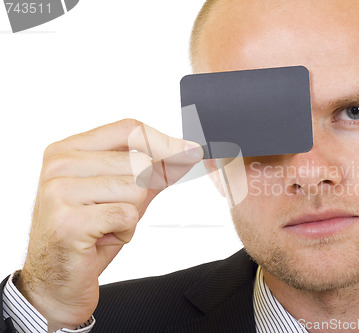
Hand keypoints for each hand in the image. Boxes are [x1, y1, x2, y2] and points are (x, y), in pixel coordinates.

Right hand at [15, 119, 202, 330]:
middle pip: (139, 161)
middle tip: (115, 212)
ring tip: (105, 226)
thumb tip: (186, 152)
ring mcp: (59, 191)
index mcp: (68, 150)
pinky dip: (125, 232)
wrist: (57, 281)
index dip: (165, 141)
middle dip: (143, 193)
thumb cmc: (88, 235)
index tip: (190, 151)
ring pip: (137, 188)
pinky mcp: (68, 221)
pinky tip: (101, 239)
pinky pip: (128, 215)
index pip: (128, 129)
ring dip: (132, 215)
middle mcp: (59, 164)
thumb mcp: (121, 195)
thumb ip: (151, 171)